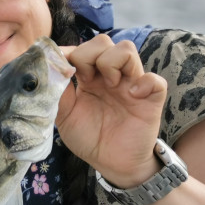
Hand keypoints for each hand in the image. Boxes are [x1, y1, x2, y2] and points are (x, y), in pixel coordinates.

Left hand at [57, 36, 166, 187]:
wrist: (111, 164)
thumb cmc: (88, 138)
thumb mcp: (64, 116)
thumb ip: (57, 93)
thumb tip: (48, 69)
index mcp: (88, 77)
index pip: (80, 48)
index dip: (69, 52)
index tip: (62, 68)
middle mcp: (110, 75)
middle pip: (102, 41)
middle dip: (88, 55)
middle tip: (86, 80)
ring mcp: (131, 84)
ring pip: (127, 49)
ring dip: (112, 63)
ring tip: (110, 85)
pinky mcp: (151, 99)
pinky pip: (155, 80)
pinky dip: (144, 83)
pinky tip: (133, 96)